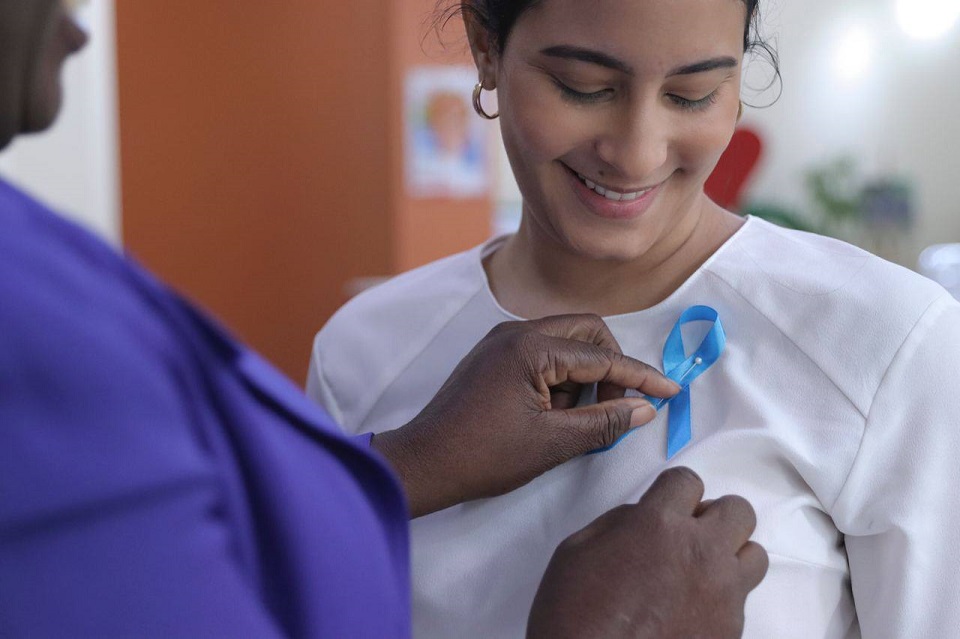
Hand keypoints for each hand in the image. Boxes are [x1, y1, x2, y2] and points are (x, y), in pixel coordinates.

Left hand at [371, 314, 679, 517]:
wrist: (423, 463)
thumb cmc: (483, 456)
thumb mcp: (552, 444)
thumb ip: (603, 422)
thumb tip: (644, 409)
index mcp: (530, 348)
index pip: (601, 355)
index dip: (640, 376)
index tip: (670, 392)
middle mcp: (515, 331)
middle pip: (586, 330)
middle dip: (610, 365)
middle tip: (614, 407)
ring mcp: (501, 340)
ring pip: (565, 341)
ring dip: (583, 374)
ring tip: (573, 419)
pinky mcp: (493, 355)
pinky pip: (542, 352)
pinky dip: (559, 377)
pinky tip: (554, 413)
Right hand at [528, 467, 767, 638]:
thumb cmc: (572, 613)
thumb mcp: (577, 549)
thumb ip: (620, 521)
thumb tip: (645, 517)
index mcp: (659, 525)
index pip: (688, 481)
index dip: (674, 492)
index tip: (665, 507)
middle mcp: (700, 553)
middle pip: (737, 511)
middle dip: (713, 517)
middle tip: (688, 536)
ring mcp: (722, 595)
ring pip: (754, 555)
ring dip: (729, 557)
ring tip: (700, 574)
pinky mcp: (730, 632)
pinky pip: (742, 601)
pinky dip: (721, 600)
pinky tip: (690, 611)